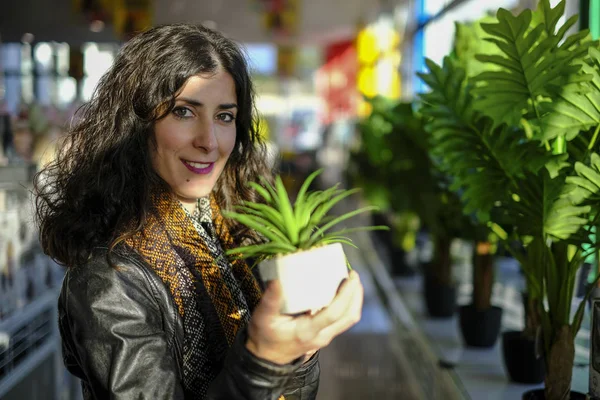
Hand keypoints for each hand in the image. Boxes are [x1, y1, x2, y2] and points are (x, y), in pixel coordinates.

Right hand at [245, 271, 363, 364]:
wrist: (266, 359)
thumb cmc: (265, 337)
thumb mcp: (263, 318)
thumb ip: (270, 300)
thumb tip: (277, 280)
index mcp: (308, 330)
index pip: (334, 313)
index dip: (346, 294)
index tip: (351, 277)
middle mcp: (321, 335)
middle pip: (349, 317)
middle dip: (356, 294)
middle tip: (353, 275)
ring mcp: (325, 337)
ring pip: (349, 319)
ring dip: (354, 300)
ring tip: (351, 281)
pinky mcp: (325, 335)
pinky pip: (343, 320)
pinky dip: (347, 305)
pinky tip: (342, 292)